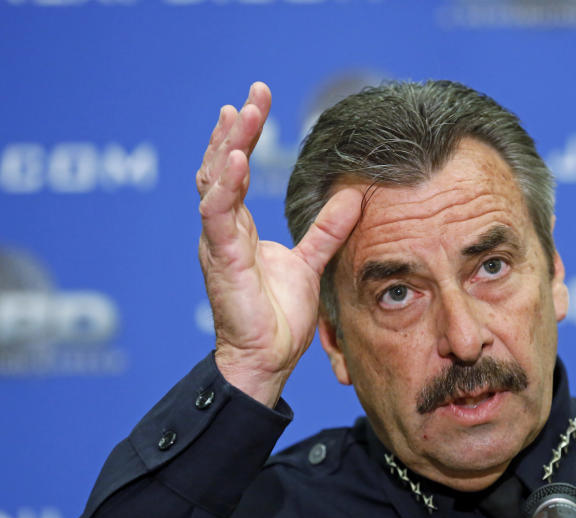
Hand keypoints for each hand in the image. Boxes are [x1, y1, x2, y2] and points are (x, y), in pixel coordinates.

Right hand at [196, 82, 361, 406]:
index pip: (235, 171)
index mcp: (240, 228)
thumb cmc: (278, 316)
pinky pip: (219, 217)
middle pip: (222, 167)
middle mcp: (223, 230)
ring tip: (242, 112)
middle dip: (236, 129)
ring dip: (229, 146)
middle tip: (253, 94)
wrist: (267, 358)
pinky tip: (237, 160)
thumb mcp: (310, 261)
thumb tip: (353, 197)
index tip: (256, 102)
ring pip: (216, 183)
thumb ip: (327, 230)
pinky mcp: (222, 261)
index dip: (243, 137)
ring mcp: (219, 244)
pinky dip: (227, 187)